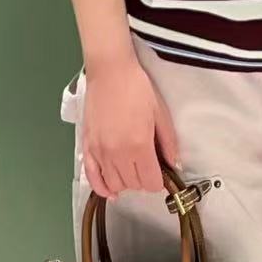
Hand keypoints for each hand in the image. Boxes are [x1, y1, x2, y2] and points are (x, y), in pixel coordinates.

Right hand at [81, 57, 182, 199]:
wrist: (110, 73)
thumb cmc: (137, 88)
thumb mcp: (160, 113)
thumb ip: (168, 143)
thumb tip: (174, 165)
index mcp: (139, 145)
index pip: (150, 183)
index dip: (158, 182)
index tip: (160, 173)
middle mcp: (117, 154)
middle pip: (133, 185)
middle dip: (143, 180)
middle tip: (147, 165)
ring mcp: (100, 152)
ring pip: (114, 184)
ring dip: (125, 182)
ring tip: (131, 169)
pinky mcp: (87, 147)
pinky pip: (92, 178)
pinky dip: (102, 187)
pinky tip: (110, 188)